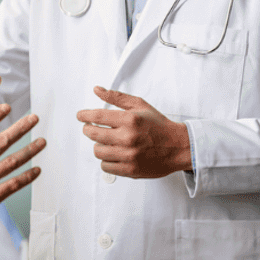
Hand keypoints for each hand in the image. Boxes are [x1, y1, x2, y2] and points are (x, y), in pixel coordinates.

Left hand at [77, 87, 191, 178]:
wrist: (179, 147)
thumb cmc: (159, 126)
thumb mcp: (140, 106)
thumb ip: (117, 98)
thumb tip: (97, 90)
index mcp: (130, 120)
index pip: (97, 116)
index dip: (85, 116)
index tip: (81, 116)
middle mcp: (128, 137)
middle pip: (93, 135)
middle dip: (88, 130)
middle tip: (90, 128)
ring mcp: (129, 155)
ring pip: (98, 151)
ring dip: (98, 145)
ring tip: (106, 142)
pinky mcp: (130, 169)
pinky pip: (105, 166)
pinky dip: (106, 160)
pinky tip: (113, 154)